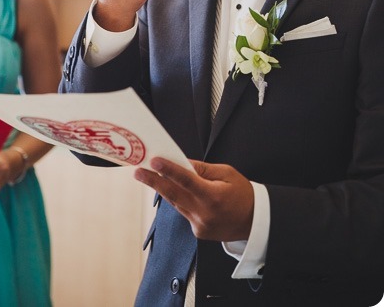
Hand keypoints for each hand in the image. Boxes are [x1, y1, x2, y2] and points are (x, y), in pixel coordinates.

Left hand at [134, 158, 253, 241]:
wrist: (255, 222)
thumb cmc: (243, 194)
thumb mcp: (227, 174)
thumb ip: (202, 169)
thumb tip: (182, 163)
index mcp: (213, 196)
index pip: (187, 180)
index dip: (169, 170)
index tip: (154, 161)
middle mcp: (204, 213)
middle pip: (173, 194)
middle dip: (153, 181)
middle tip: (138, 171)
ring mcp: (200, 225)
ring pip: (176, 203)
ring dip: (163, 189)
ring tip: (149, 176)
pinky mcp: (198, 232)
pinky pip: (184, 211)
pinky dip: (180, 200)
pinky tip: (178, 191)